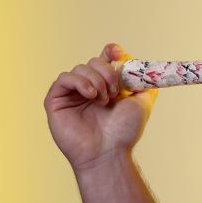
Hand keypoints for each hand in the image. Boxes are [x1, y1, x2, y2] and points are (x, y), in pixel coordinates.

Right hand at [44, 43, 157, 170]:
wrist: (109, 152)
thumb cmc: (124, 132)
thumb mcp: (142, 102)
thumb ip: (144, 82)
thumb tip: (145, 68)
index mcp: (107, 86)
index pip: (105, 59)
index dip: (110, 51)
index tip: (118, 53)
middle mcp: (89, 88)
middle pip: (94, 61)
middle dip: (107, 71)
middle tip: (115, 90)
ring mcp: (72, 94)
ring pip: (80, 68)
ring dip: (96, 80)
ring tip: (104, 99)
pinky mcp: (56, 101)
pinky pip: (64, 78)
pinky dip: (80, 82)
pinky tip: (91, 95)